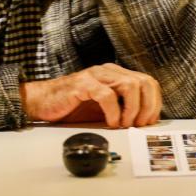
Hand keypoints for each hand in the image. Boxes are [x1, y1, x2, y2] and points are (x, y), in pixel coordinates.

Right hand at [21, 63, 161, 127]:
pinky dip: (113, 112)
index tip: (150, 121)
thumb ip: (123, 108)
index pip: (148, 82)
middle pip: (143, 82)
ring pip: (129, 85)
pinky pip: (107, 95)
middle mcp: (109, 71)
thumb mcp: (105, 108)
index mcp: (117, 74)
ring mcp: (95, 75)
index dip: (154, 102)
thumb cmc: (73, 107)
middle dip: (147, 106)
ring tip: (124, 124)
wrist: (41, 103)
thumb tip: (145, 122)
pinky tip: (110, 123)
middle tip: (139, 124)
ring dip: (132, 109)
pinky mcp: (82, 84)